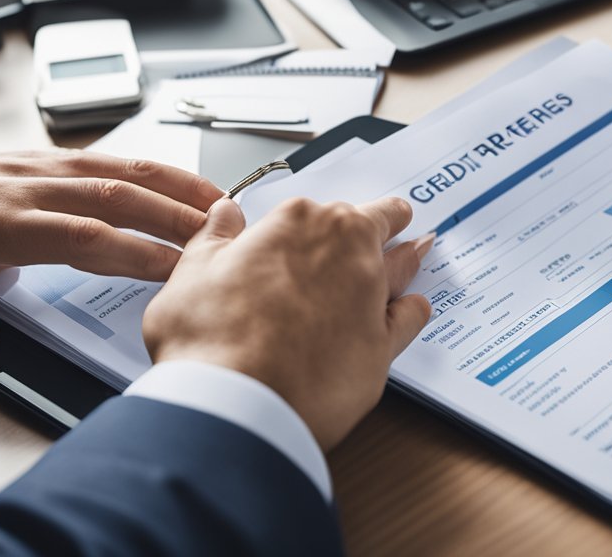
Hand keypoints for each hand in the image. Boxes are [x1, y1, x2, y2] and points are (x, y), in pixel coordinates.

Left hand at [0, 149, 222, 355]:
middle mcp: (21, 188)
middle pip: (113, 196)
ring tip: (220, 201)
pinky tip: (177, 179)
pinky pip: (103, 157)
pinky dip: (147, 167)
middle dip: (174, 216)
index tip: (179, 271)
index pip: (80, 236)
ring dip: (172, 184)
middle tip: (225, 237)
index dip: (135, 252)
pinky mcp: (39, 159)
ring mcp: (34, 168)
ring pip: (116, 169)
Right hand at [142, 196, 433, 450]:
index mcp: (299, 223)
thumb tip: (224, 214)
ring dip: (409, 255)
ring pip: (402, 264)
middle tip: (391, 218)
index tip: (320, 223)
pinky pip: (410, 318)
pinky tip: (416, 307)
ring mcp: (369, 296)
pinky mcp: (384, 345)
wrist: (235, 403)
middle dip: (380, 222)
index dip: (319, 220)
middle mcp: (344, 251)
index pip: (320, 208)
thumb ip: (215, 238)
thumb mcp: (192, 274)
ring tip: (419, 247)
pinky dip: (414, 309)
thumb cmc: (209, 339)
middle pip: (373, 225)